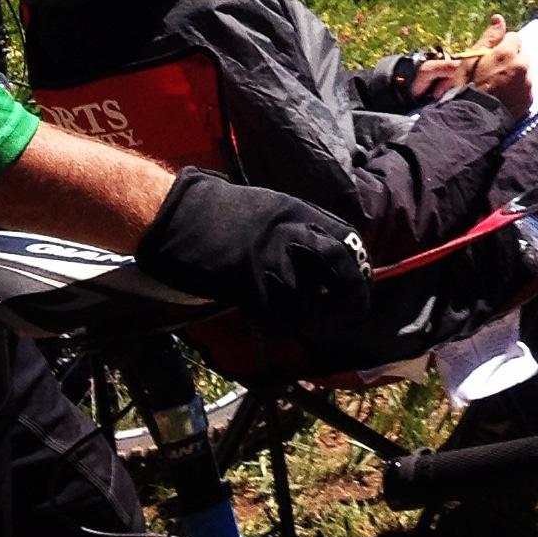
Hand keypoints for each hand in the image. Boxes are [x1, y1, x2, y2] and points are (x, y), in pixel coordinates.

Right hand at [133, 168, 371, 329]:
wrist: (178, 214)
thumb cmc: (221, 212)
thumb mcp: (272, 209)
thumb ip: (300, 229)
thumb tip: (325, 260)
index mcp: (299, 211)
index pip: (348, 239)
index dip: (359, 268)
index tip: (359, 287)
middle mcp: (290, 233)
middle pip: (339, 267)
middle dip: (351, 295)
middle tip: (348, 316)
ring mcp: (268, 259)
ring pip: (309, 298)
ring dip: (314, 318)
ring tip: (311, 326)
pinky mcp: (244, 284)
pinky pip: (274, 316)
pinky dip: (280, 327)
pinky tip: (275, 326)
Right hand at [464, 15, 532, 121]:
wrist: (471, 121)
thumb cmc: (467, 87)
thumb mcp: (471, 59)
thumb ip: (489, 37)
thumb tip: (499, 18)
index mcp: (508, 53)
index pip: (515, 37)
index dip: (502, 46)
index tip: (492, 57)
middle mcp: (522, 66)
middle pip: (522, 54)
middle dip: (511, 60)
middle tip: (493, 73)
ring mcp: (527, 85)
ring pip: (525, 72)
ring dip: (516, 75)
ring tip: (498, 88)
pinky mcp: (529, 101)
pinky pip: (526, 89)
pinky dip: (518, 91)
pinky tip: (504, 98)